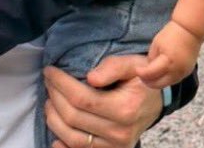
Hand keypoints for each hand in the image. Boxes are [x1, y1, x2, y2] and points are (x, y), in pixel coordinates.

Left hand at [44, 55, 161, 147]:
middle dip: (54, 96)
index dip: (61, 84)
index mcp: (125, 109)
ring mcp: (115, 147)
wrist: (154, 102)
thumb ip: (113, 67)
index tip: (50, 70)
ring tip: (49, 100)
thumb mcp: (131, 64)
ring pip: (73, 138)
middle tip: (48, 81)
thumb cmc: (140, 79)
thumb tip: (90, 77)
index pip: (82, 99)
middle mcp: (120, 133)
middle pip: (73, 118)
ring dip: (54, 119)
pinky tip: (55, 135)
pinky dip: (64, 145)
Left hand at [137, 19, 200, 88]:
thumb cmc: (171, 34)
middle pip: (159, 84)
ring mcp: (183, 74)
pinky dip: (166, 79)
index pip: (151, 73)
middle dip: (148, 82)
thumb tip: (148, 68)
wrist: (190, 31)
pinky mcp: (187, 73)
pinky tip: (160, 74)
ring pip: (167, 84)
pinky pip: (174, 80)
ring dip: (157, 82)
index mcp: (167, 62)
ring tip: (149, 76)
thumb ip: (151, 58)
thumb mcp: (156, 44)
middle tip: (141, 76)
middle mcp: (176, 71)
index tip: (136, 70)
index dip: (142, 73)